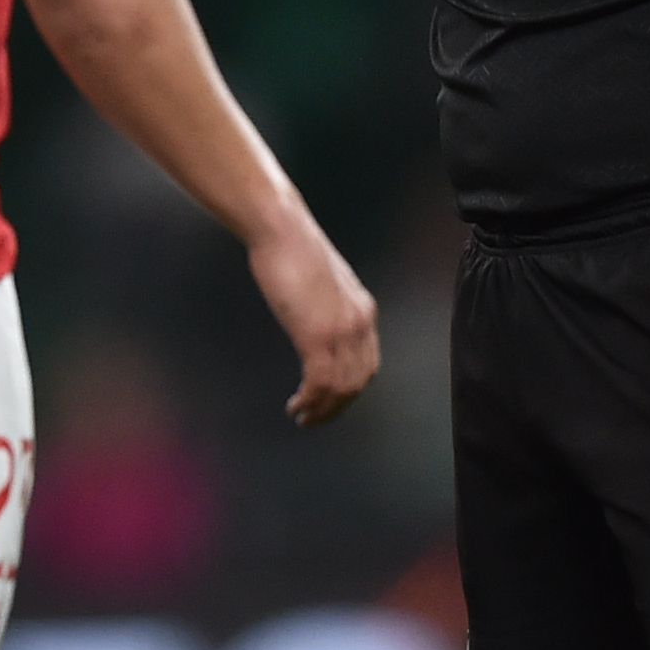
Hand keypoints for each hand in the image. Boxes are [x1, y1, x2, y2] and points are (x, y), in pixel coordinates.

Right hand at [249, 213, 379, 427]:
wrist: (282, 230)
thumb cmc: (293, 250)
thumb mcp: (322, 284)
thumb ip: (327, 307)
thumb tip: (316, 322)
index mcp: (363, 311)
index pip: (368, 364)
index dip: (350, 390)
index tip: (330, 401)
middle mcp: (360, 323)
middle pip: (358, 382)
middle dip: (338, 408)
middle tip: (315, 419)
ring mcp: (341, 330)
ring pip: (341, 388)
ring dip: (322, 411)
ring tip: (303, 418)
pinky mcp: (317, 334)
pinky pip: (320, 382)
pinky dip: (310, 402)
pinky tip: (296, 406)